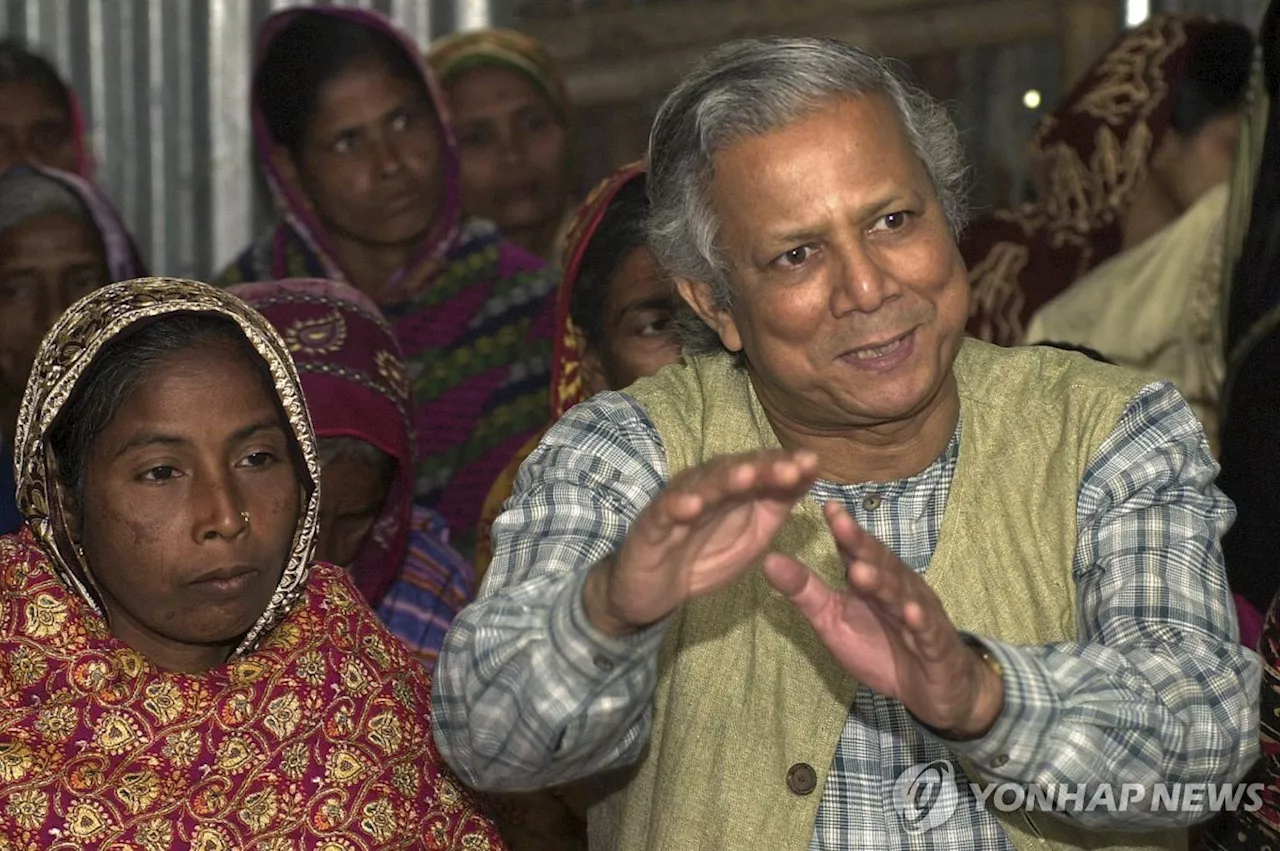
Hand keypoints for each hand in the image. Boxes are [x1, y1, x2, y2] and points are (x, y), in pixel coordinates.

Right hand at [583, 450, 818, 636]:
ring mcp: (678, 503)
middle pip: (737, 471)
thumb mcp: (753, 536)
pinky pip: (665, 513)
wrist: (653, 591)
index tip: (813, 463)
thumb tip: (808, 474)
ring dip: (724, 480)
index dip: (786, 466)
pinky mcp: (651, 525)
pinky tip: (691, 505)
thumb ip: (776, 506)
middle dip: (764, 469)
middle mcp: (707, 487)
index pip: (762, 470)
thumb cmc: (705, 556)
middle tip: (790, 468)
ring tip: (746, 476)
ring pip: (703, 486)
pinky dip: (677, 507)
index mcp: (733, 489)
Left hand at [761, 500, 1003, 737]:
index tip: (825, 506)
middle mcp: (899, 588)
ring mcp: (920, 613)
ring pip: (900, 594)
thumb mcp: (832, 620)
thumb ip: (805, 591)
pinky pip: (927, 631)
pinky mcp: (936, 644)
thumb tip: (768, 559)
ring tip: (862, 571)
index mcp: (873, 579)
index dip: (842, 529)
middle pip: (879, 563)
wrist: (931, 688)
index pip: (855, 549)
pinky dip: (920, 621)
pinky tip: (911, 613)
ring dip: (883, 582)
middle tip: (841, 524)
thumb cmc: (880, 647)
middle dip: (861, 545)